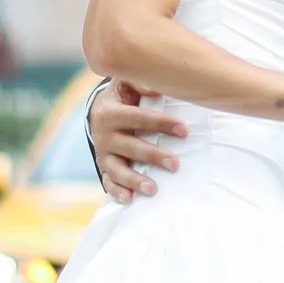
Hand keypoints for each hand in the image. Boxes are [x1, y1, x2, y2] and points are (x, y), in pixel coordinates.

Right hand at [88, 78, 186, 201]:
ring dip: (134, 180)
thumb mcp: (126, 84)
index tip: (183, 130)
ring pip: (117, 169)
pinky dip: (117, 192)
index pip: (138, 117)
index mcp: (110, 112)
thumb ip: (140, 82)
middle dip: (153, 155)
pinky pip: (109, 182)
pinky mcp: (104, 167)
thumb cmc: (124, 97)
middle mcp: (104, 134)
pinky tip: (130, 199)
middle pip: (130, 147)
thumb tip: (158, 87)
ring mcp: (103, 153)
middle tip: (175, 164)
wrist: (100, 111)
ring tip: (153, 189)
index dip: (161, 123)